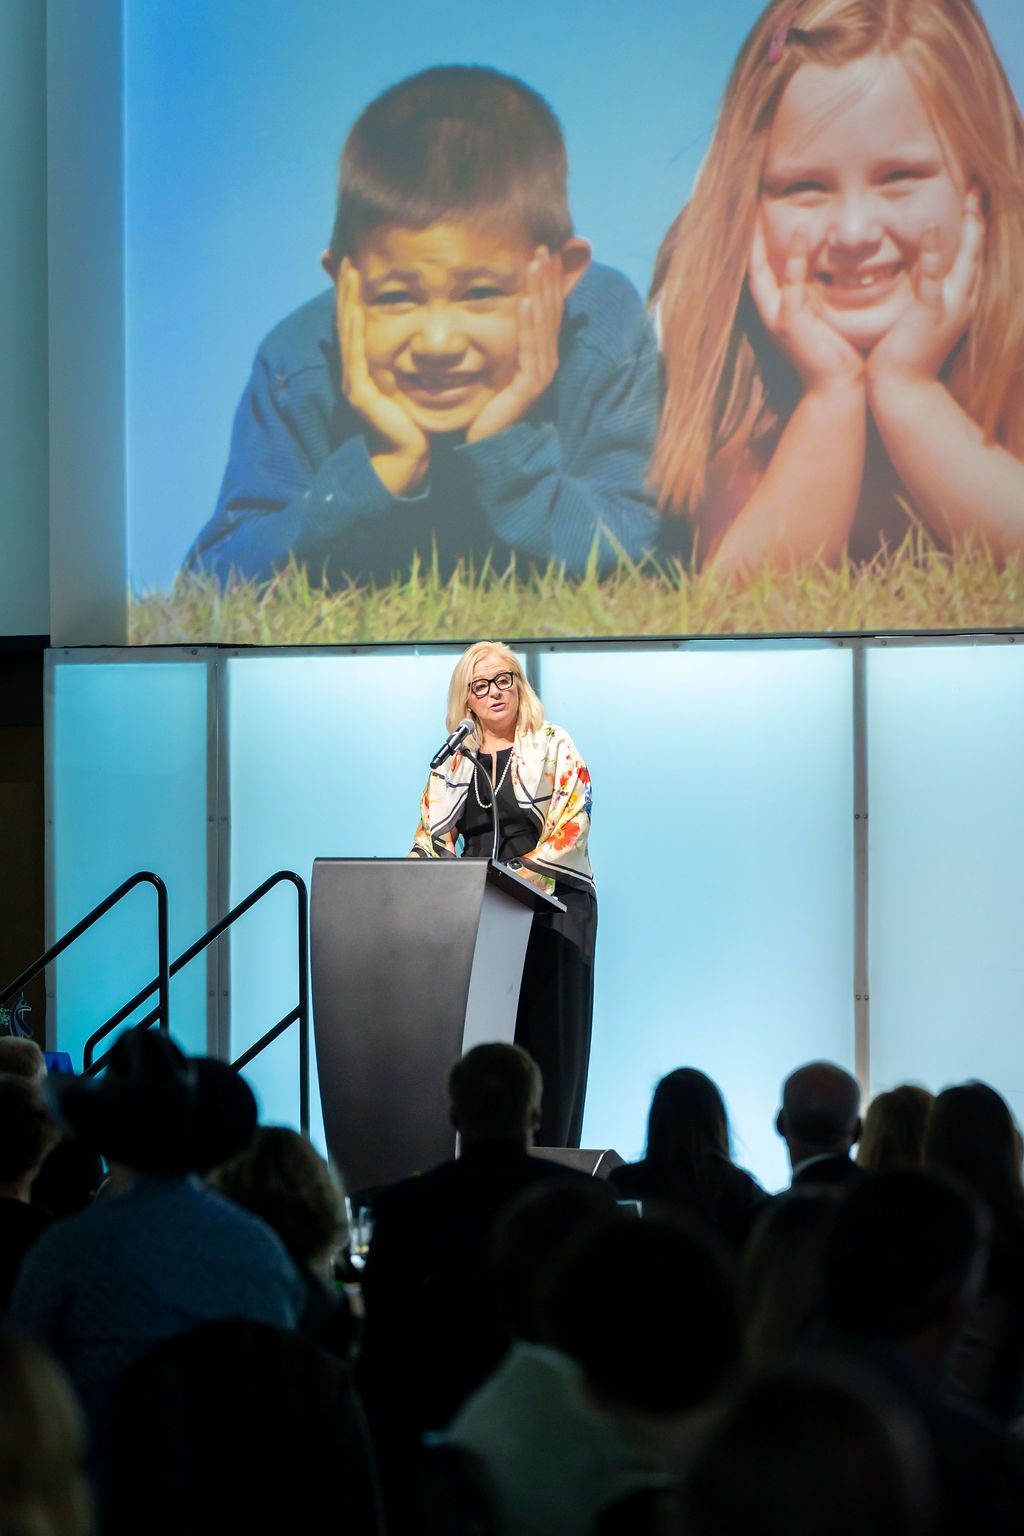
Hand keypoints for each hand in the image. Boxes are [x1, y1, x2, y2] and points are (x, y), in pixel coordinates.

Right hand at [338, 261, 428, 494]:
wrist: (410, 459)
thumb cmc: (419, 423)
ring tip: (349, 270)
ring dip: (347, 299)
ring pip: (349, 332)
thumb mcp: (419, 382)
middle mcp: (358, 371)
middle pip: (349, 320)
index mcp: (370, 366)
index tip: (360, 259)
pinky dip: (356, 329)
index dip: (359, 291)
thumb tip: (435, 337)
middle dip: (348, 287)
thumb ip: (420, 359)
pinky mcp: (361, 394)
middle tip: (347, 253)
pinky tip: (358, 307)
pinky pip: (356, 355)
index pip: (362, 320)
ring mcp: (357, 382)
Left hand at [465, 247, 563, 441]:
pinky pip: (530, 350)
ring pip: (543, 326)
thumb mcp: (495, 365)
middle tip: (544, 246)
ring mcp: (540, 375)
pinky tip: (525, 301)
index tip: (545, 253)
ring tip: (537, 263)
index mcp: (540, 356)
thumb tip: (499, 315)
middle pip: (550, 313)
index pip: (548, 312)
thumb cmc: (485, 407)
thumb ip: (502, 344)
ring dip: (540, 292)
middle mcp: (546, 363)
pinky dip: (528, 324)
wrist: (484, 444)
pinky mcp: (530, 388)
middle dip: (548, 278)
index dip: (549, 282)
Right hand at [748, 220, 864, 392]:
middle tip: (748, 202)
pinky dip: (793, 257)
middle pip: (751, 267)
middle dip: (748, 237)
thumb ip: (823, 292)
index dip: (757, 243)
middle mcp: (771, 311)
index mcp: (778, 309)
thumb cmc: (838, 352)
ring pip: (763, 270)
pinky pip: (791, 282)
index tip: (760, 213)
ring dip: (760, 240)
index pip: (761, 269)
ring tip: (761, 209)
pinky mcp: (791, 321)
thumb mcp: (827, 315)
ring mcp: (778, 316)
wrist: (838, 386)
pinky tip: (800, 233)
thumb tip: (838, 265)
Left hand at [867, 189, 983, 387]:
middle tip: (978, 184)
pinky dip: (933, 252)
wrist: (901, 388)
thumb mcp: (919, 316)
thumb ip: (923, 293)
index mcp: (961, 300)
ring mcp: (949, 306)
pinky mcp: (929, 314)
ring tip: (971, 194)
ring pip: (965, 258)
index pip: (973, 257)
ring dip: (969, 225)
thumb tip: (916, 272)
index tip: (973, 198)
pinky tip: (932, 227)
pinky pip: (932, 278)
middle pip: (977, 250)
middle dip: (979, 217)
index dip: (975, 227)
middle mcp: (963, 300)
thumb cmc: (904, 355)